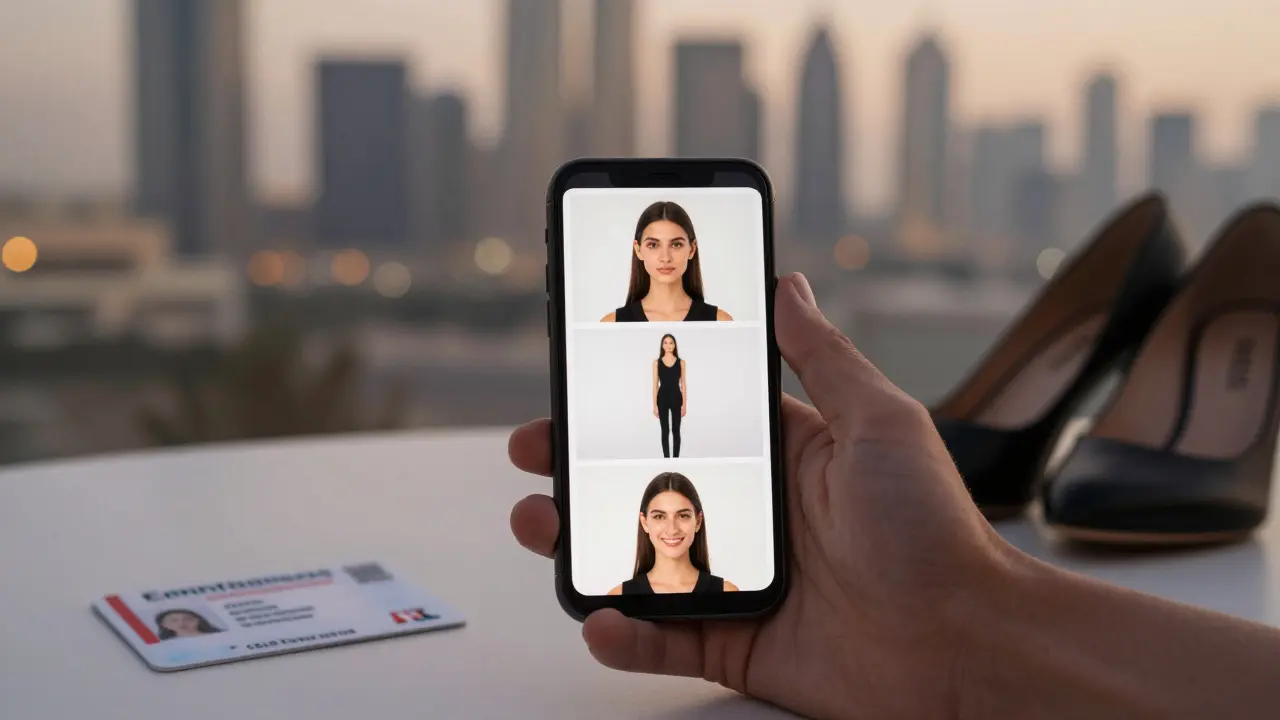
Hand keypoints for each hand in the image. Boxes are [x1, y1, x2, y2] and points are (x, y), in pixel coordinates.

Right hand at [508, 273, 1010, 719]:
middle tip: (535, 451)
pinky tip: (600, 616)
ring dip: (579, 543)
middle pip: (644, 485)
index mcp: (781, 456)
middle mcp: (752, 515)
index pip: (688, 418)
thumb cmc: (937, 530)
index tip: (580, 378)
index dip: (630, 400)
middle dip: (580, 467)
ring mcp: (738, 580)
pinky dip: (626, 634)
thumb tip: (788, 287)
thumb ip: (823, 359)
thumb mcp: (881, 423)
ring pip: (637, 558)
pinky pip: (665, 639)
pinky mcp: (737, 642)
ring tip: (540, 524)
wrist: (968, 645)